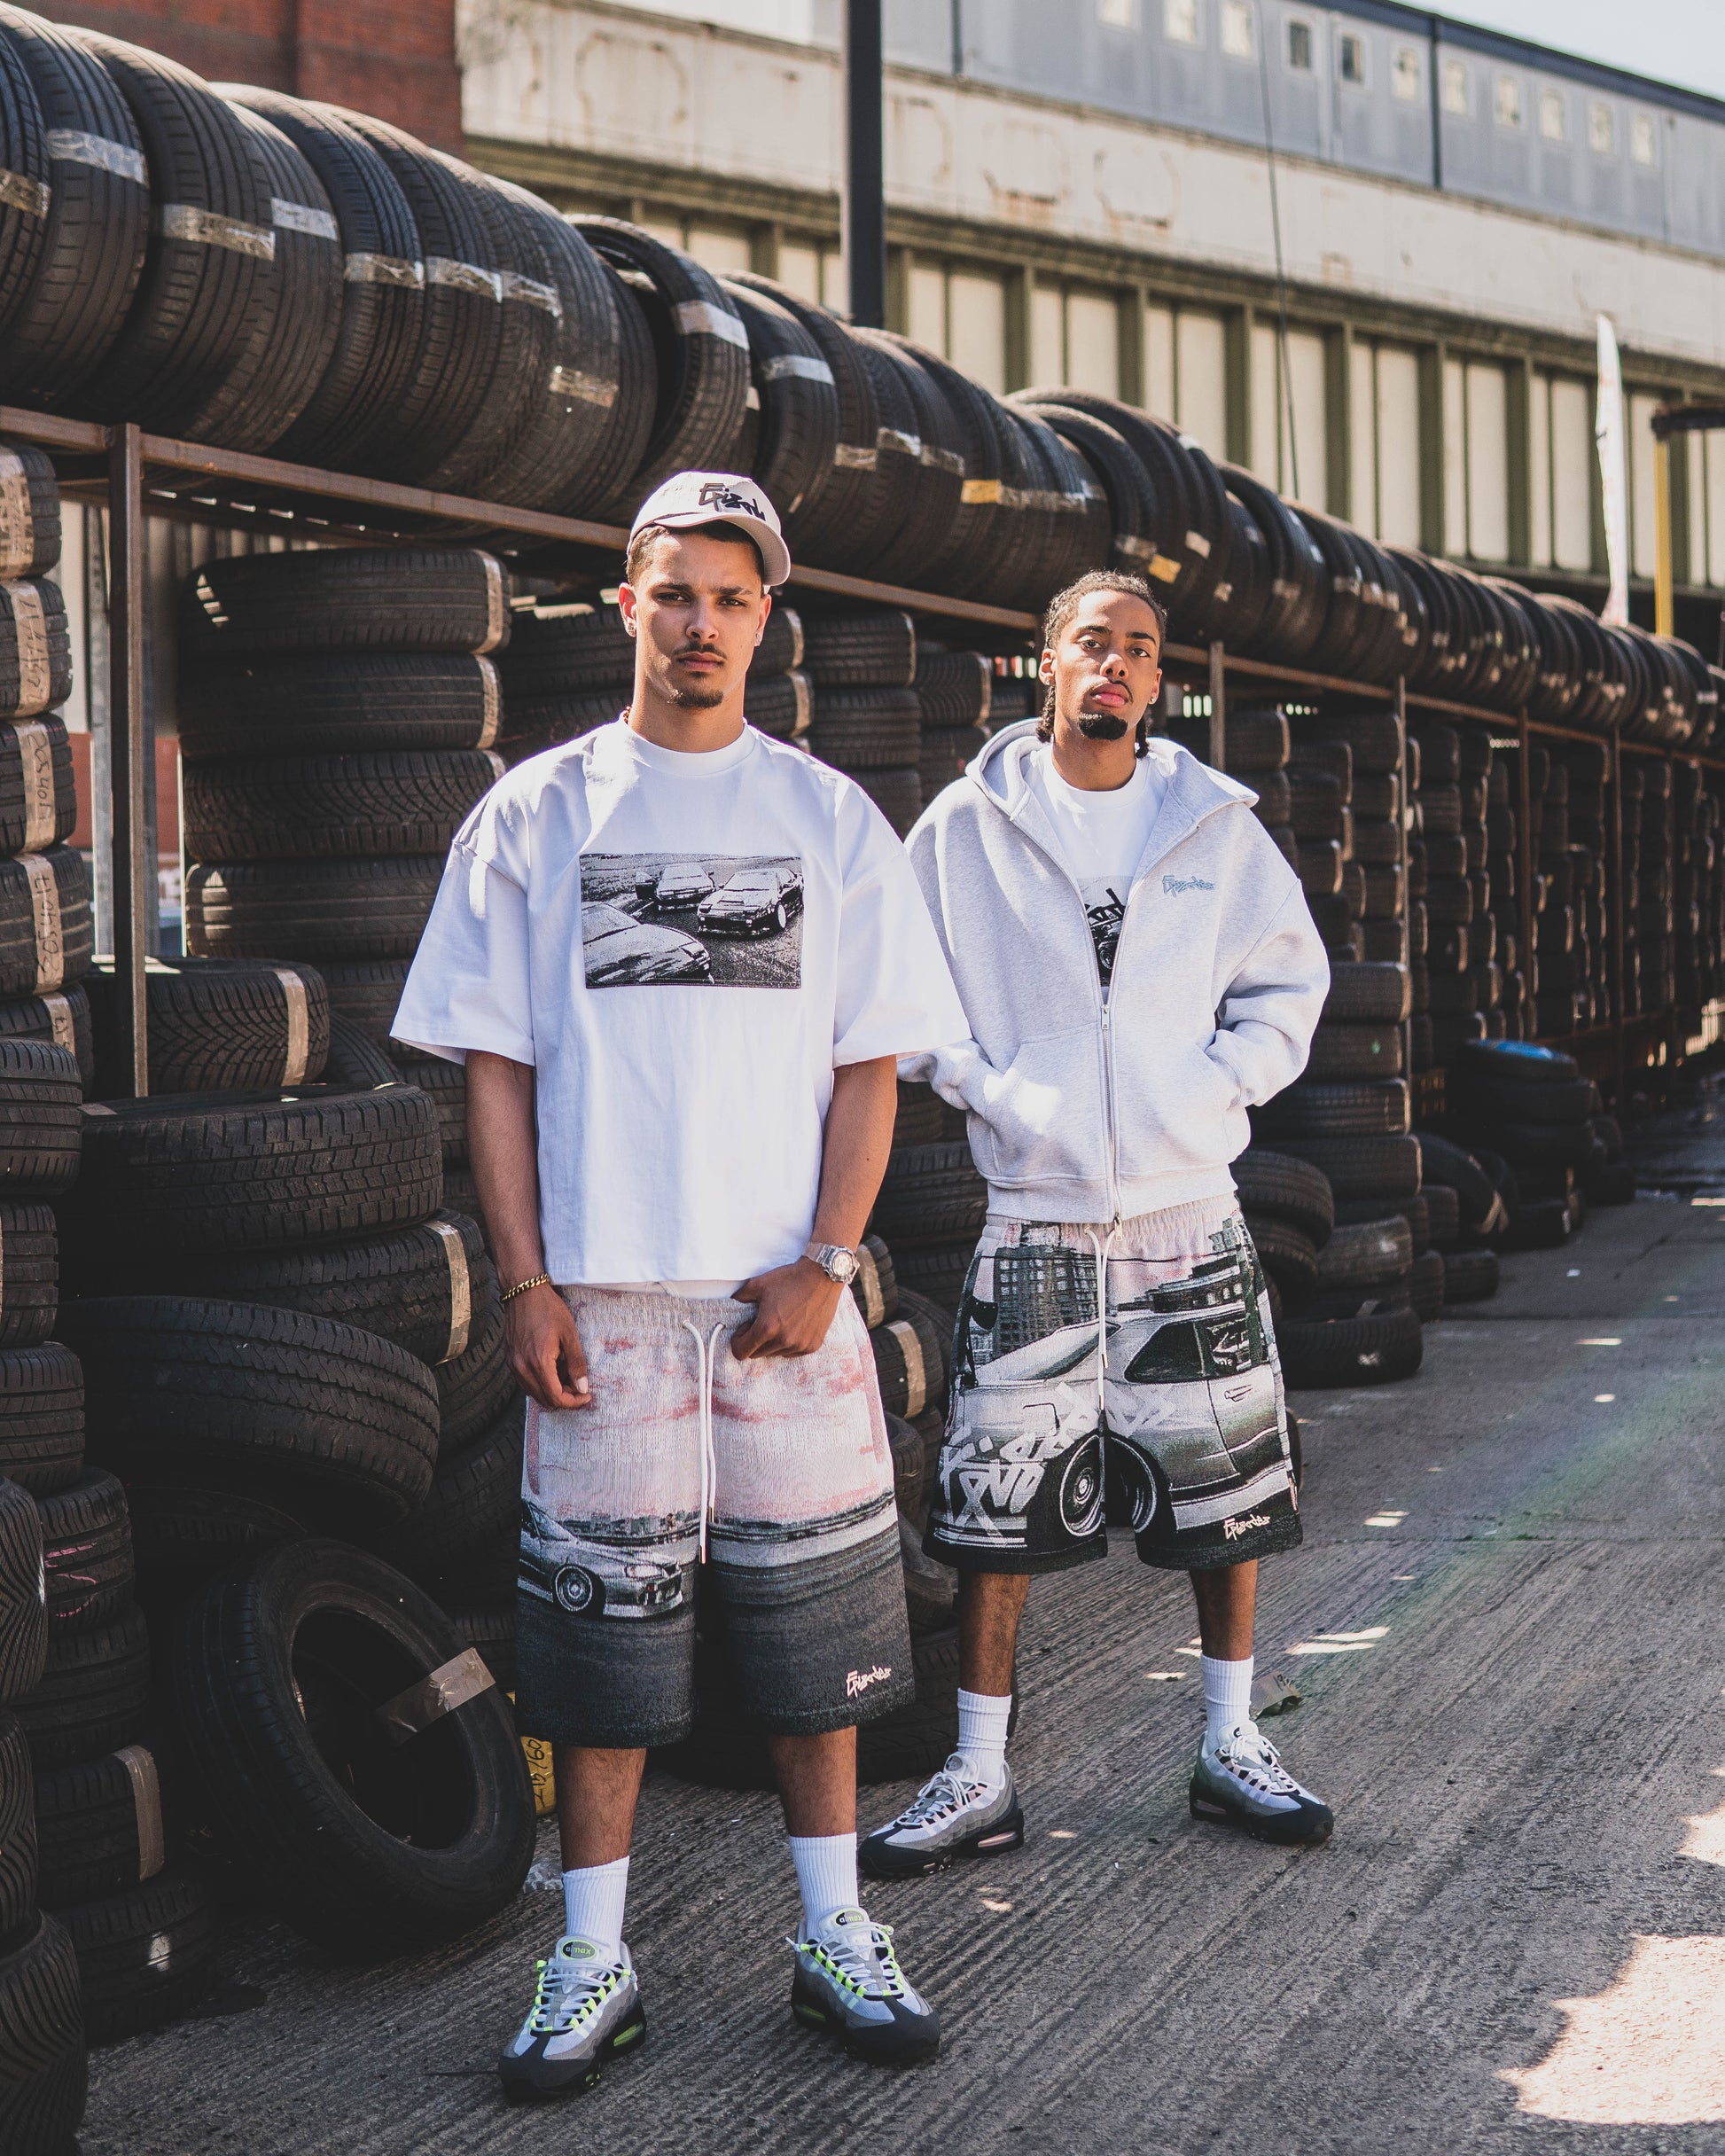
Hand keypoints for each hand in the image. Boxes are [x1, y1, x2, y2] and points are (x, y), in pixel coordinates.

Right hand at [503, 1282, 591, 1409]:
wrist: (523, 1291)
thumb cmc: (548, 1308)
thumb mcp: (569, 1334)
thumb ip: (576, 1363)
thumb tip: (582, 1388)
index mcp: (538, 1362)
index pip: (555, 1397)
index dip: (573, 1402)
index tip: (586, 1396)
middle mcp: (522, 1367)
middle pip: (544, 1399)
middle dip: (564, 1398)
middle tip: (579, 1387)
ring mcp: (513, 1364)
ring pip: (534, 1393)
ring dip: (552, 1391)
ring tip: (567, 1374)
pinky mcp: (510, 1360)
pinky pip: (526, 1382)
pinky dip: (541, 1382)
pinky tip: (553, 1368)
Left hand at [731, 1257, 843, 1359]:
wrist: (822, 1276)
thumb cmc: (790, 1278)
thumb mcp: (758, 1283)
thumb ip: (739, 1297)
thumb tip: (731, 1305)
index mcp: (767, 1328)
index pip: (741, 1352)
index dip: (738, 1340)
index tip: (746, 1326)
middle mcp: (784, 1341)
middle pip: (757, 1355)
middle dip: (754, 1341)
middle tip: (762, 1321)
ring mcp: (800, 1345)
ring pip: (775, 1354)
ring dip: (772, 1342)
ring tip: (779, 1322)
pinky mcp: (813, 1346)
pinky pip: (792, 1353)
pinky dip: (788, 1344)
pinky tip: (793, 1325)